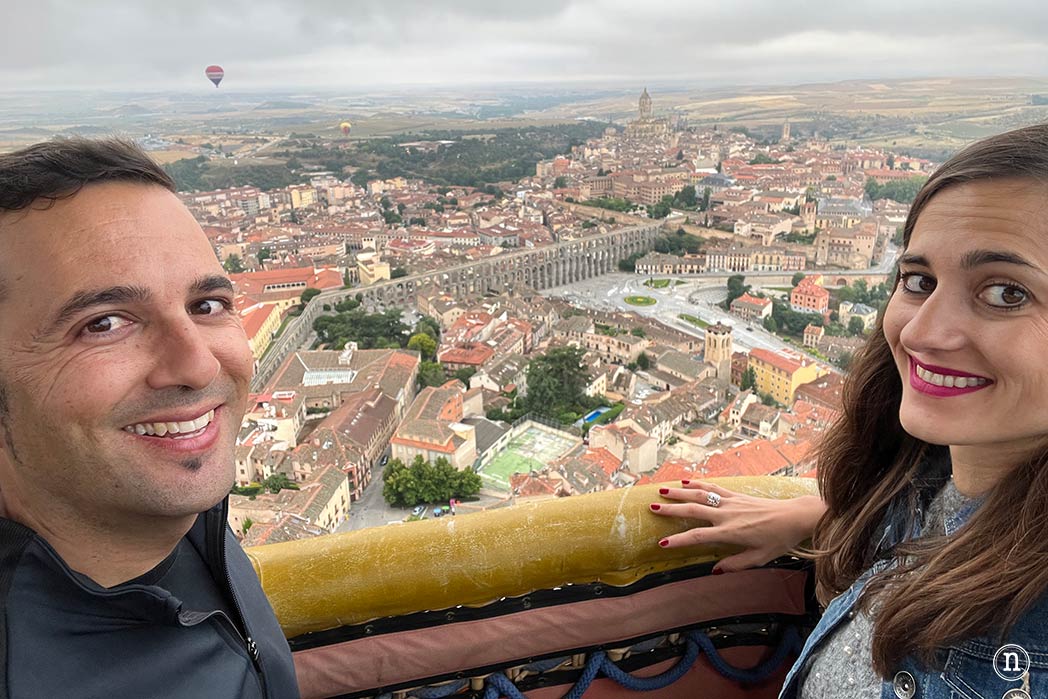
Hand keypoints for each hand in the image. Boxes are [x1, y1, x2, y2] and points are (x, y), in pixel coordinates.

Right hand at [650, 480, 824, 572]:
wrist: (794, 517)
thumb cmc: (778, 540)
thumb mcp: (759, 558)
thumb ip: (735, 564)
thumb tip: (714, 570)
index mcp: (730, 533)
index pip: (698, 536)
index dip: (678, 540)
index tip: (662, 543)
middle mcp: (727, 515)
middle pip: (693, 509)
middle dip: (671, 510)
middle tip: (652, 508)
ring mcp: (731, 502)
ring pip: (701, 494)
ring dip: (680, 492)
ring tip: (662, 490)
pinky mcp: (737, 495)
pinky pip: (714, 487)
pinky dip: (699, 483)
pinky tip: (687, 481)